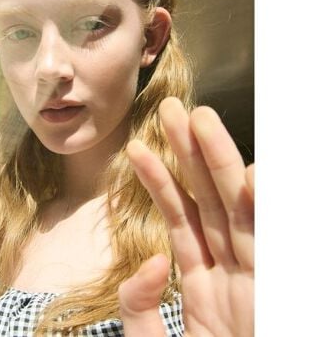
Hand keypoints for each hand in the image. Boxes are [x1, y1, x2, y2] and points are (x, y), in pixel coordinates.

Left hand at [119, 97, 253, 336]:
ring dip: (219, 162)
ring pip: (236, 207)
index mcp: (204, 285)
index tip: (136, 147)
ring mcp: (259, 278)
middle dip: (191, 153)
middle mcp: (233, 273)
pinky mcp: (281, 285)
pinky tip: (253, 172)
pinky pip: (271, 237)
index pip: (180, 219)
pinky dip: (262, 205)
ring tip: (199, 118)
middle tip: (171, 110)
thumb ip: (140, 308)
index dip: (159, 181)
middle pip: (209, 199)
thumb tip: (149, 262)